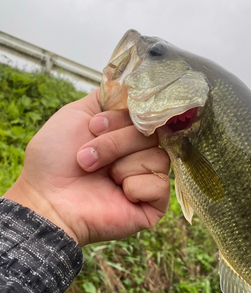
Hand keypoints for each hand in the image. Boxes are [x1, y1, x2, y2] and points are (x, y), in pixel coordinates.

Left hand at [4, 89, 169, 245]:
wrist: (48, 199)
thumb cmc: (55, 161)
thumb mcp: (77, 113)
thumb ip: (108, 98)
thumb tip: (133, 87)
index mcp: (124, 134)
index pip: (146, 113)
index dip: (122, 118)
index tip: (94, 126)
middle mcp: (138, 154)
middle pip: (153, 134)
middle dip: (115, 143)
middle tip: (86, 157)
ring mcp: (146, 180)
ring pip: (159, 157)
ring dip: (122, 165)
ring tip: (101, 177)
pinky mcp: (153, 205)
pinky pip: (160, 185)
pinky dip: (135, 187)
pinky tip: (119, 194)